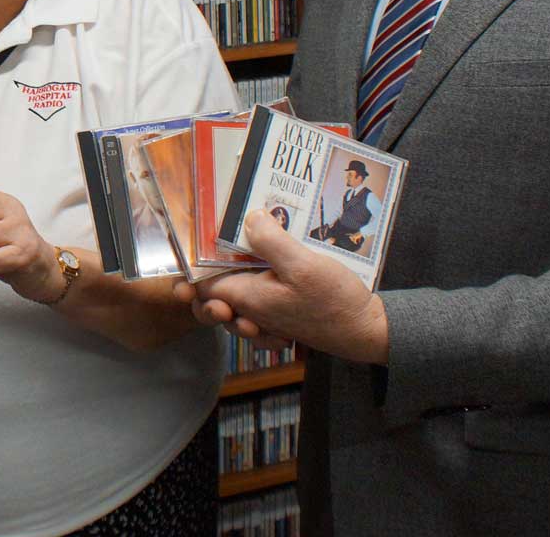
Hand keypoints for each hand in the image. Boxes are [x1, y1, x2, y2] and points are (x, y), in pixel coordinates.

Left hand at [175, 209, 388, 364]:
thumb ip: (272, 242)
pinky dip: (250, 294)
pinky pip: (251, 309)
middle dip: (204, 277)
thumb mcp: (305, 265)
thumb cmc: (335, 302)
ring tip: (240, 256)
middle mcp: (250, 311)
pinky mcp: (278, 316)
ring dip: (229, 281)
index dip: (189, 266)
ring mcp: (264, 316)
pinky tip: (264, 274)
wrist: (365, 331)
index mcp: (248, 298)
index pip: (202, 285)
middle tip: (212, 250)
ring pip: (230, 301)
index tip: (184, 242)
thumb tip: (249, 218)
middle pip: (210, 297)